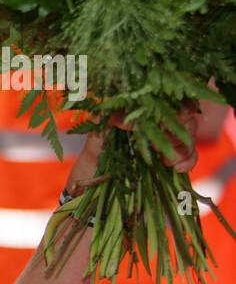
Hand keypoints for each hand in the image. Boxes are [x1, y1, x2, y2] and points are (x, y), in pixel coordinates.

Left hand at [64, 102, 199, 195]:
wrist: (93, 183)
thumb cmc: (94, 154)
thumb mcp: (96, 136)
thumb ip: (106, 121)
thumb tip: (121, 117)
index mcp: (141, 112)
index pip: (168, 100)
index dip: (173, 106)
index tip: (164, 120)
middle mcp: (157, 124)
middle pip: (185, 117)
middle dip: (178, 129)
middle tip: (160, 145)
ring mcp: (167, 143)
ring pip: (189, 136)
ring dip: (183, 147)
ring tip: (165, 160)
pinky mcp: (172, 161)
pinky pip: (190, 157)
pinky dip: (187, 162)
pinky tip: (175, 169)